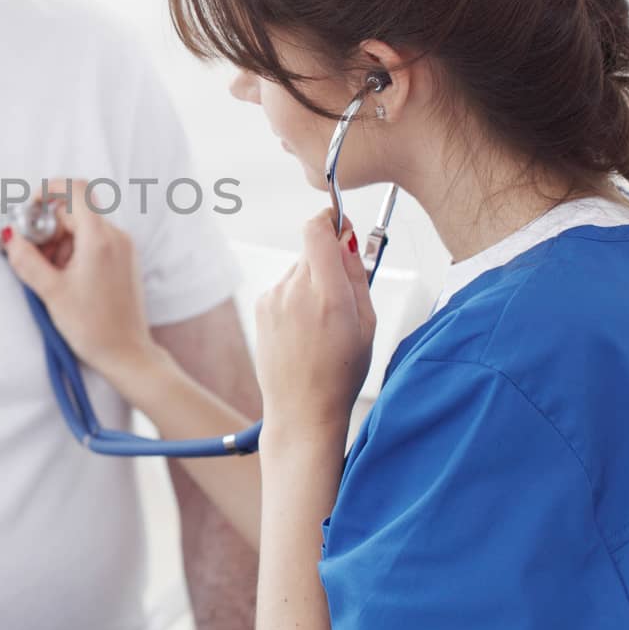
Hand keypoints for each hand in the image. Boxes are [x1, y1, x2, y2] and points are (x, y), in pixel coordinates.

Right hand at [2, 178, 162, 393]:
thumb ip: (26, 260)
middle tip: (31, 254)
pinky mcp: (124, 260)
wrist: (127, 354)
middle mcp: (116, 237)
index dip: (48, 190)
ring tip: (49, 274)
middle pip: (75, 211)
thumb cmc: (95, 328)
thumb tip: (10, 238)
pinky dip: (74, 251)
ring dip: (60, 242)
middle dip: (48, 228)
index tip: (30, 206)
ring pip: (83, 227)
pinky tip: (64, 278)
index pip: (74, 190)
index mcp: (99, 239)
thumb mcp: (51, 292)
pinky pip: (94, 242)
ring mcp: (123, 248)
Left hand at [254, 211, 376, 433]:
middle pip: (312, 249)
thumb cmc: (341, 372)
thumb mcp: (367, 324)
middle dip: (329, 260)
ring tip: (323, 323)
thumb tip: (348, 239)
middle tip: (344, 294)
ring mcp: (274, 297)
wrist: (301, 409)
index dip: (331, 220)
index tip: (342, 226)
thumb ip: (357, 275)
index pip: (317, 230)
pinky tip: (305, 329)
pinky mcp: (261, 306)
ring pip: (299, 269)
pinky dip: (297, 297)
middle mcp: (295, 290)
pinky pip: (285, 287)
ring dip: (313, 282)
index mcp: (328, 294)